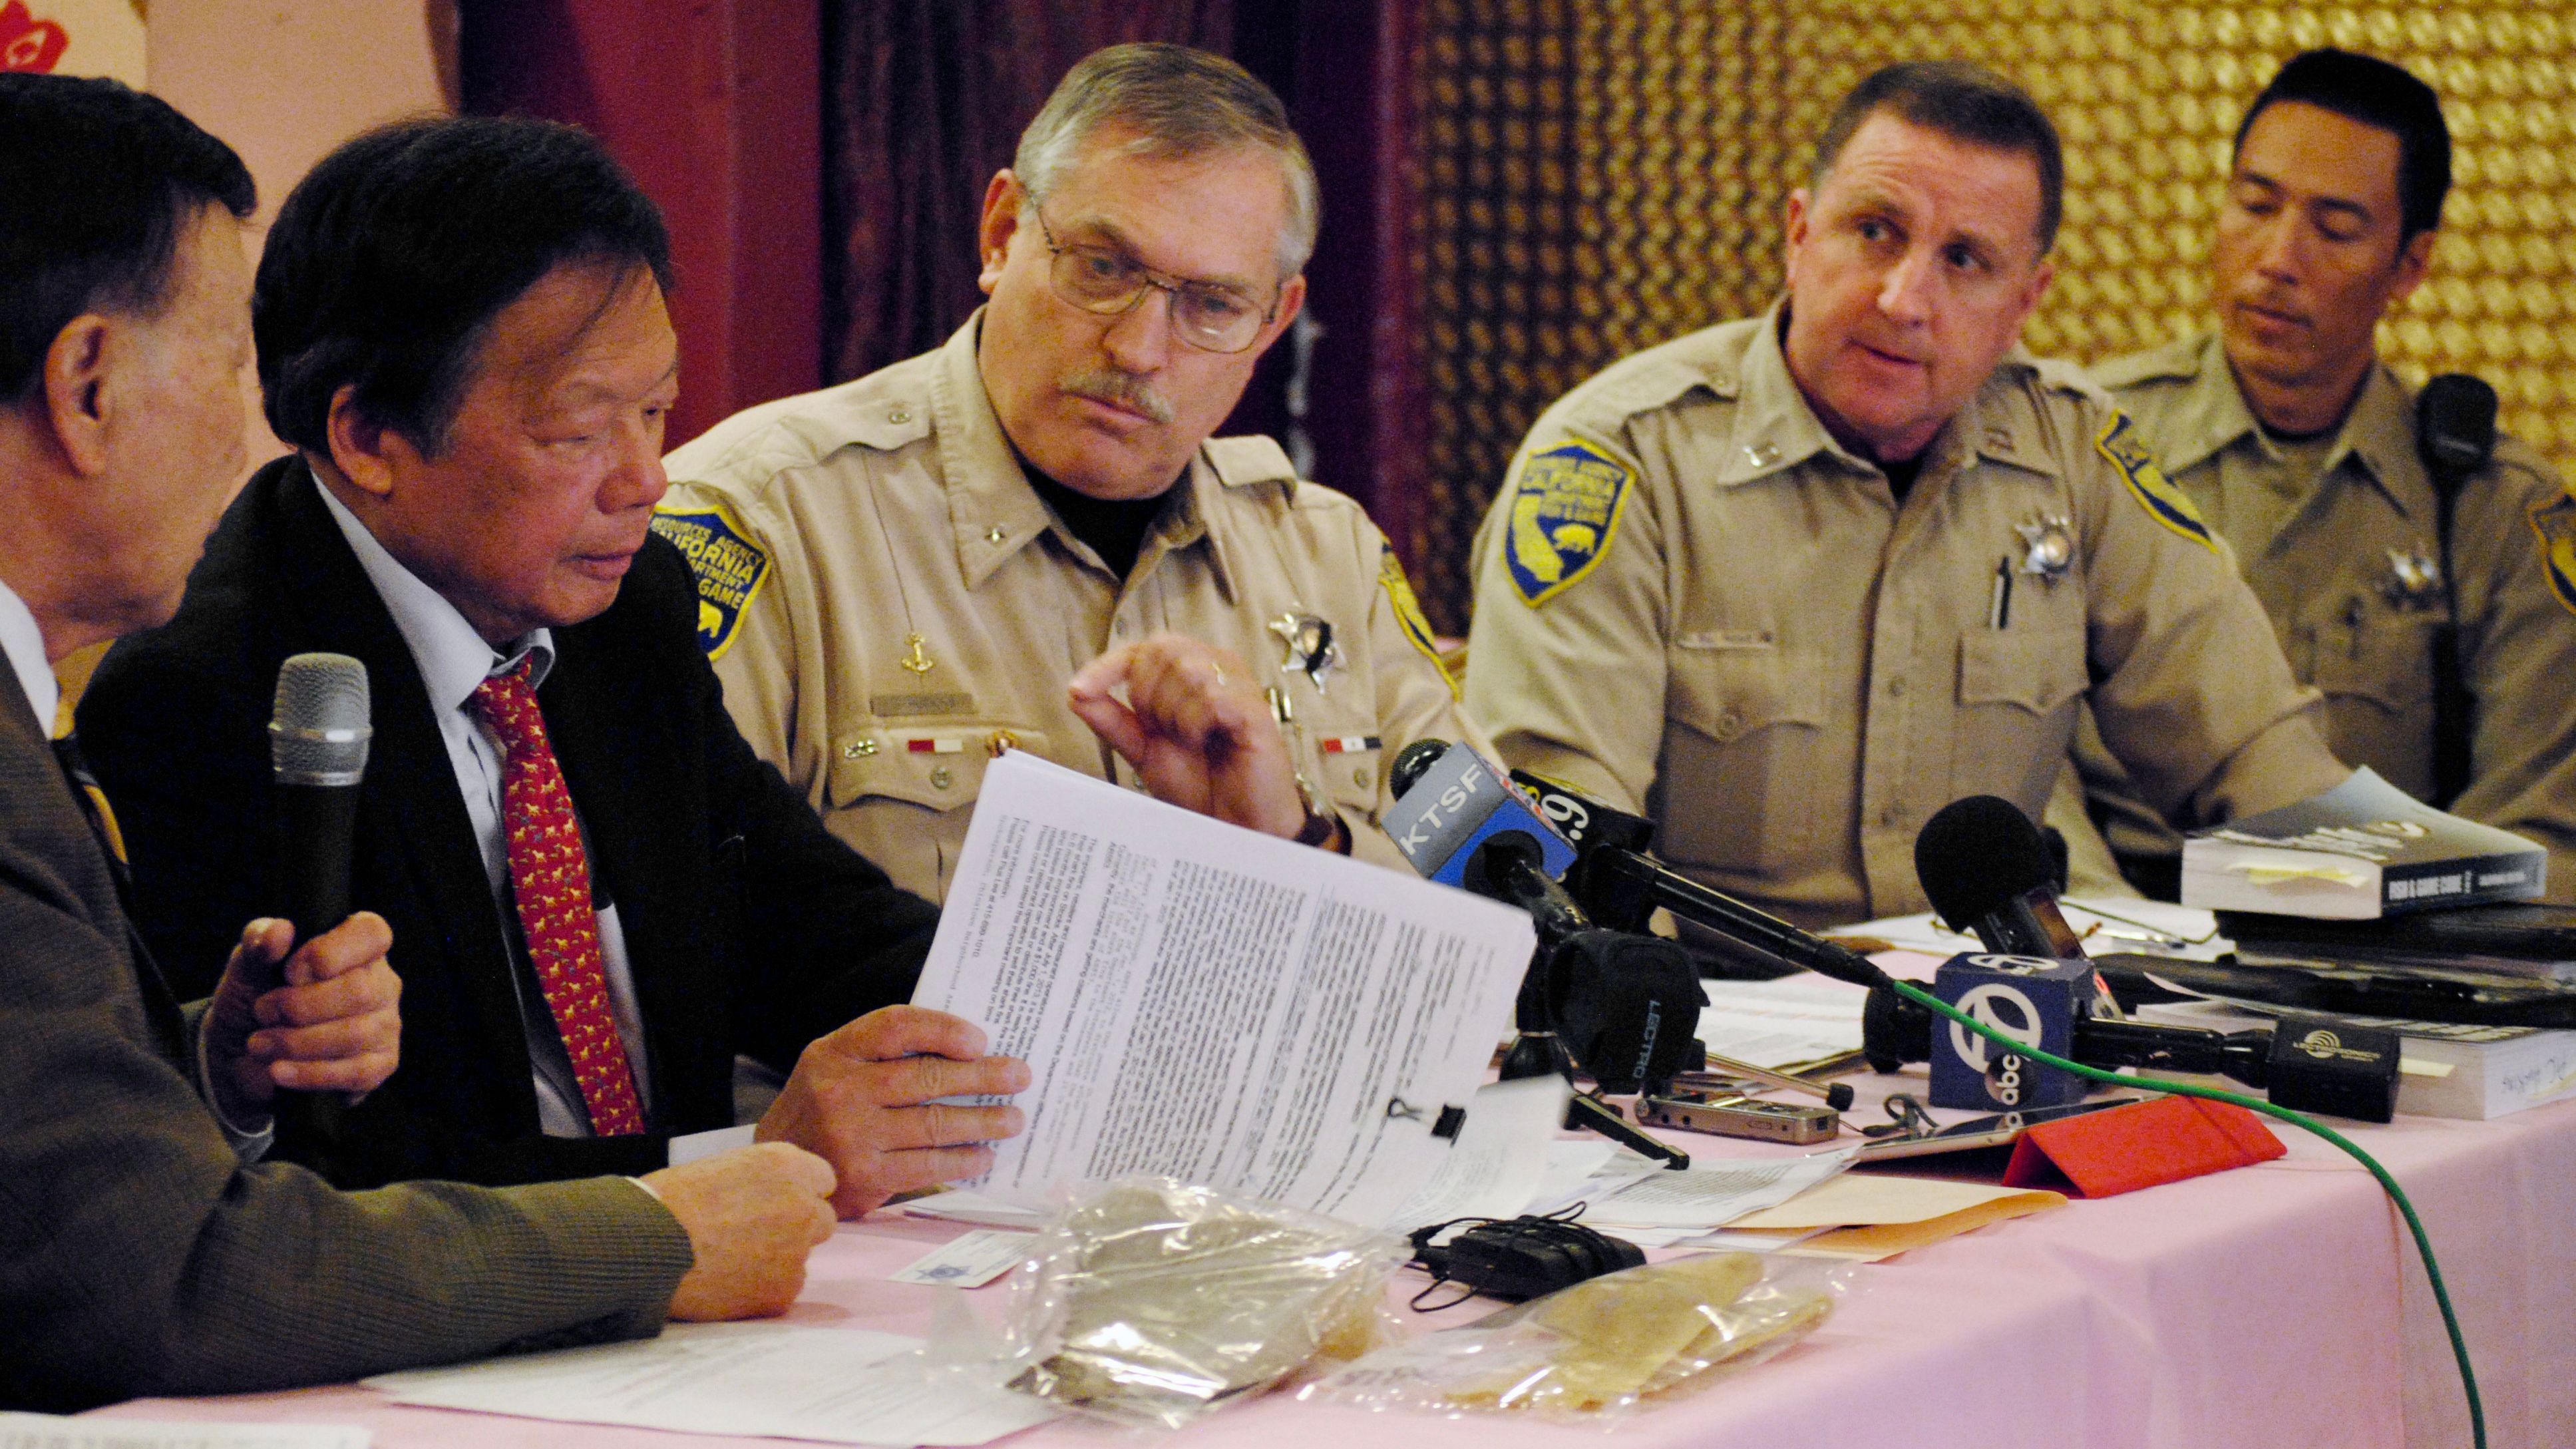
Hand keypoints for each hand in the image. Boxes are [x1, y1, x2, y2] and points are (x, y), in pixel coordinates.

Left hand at [203, 913, 401, 1118]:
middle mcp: (380, 982)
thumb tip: (280, 932)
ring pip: (355, 1034)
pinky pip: (356, 1073)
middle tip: (263, 1011)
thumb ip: (260, 942)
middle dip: (301, 1006)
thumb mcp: (247, 966)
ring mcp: (385, 1025)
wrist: (242, 1054)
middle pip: (361, 990)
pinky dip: (310, 1073)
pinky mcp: (380, 1065)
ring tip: (260, 1044)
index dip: (331, 952)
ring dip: (296, 1042)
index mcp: (356, 946)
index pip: (371, 933)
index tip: (290, 971)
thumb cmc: (254, 999)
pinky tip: (279, 1071)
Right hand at [642, 1142, 837, 1319]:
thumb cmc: (670, 1200)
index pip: (824, 1179)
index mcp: (787, 1165)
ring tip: (729, 1260)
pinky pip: (784, 1289)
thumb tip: (777, 1195)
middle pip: (822, 1220)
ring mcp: (797, 1251)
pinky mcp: (783, 1290)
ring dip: (777, 1260)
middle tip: (755, 1236)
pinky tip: (728, 1283)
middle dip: (797, 1227)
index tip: (780, 1204)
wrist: (644, 1246)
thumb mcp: (726, 1166)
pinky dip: (762, 1289)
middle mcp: (802, 1205)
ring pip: (801, 1257)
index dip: (800, 1193)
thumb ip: (765, 1180)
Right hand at [756, 1005, 1029, 1217]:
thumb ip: (885, 1055)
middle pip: (926, 1078)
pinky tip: (984, 1155)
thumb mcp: (838, 1067)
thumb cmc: (824, 1110)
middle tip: (1020, 1076)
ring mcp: (853, 1136)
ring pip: (934, 1124)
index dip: (944, 1029)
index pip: (896, 1026)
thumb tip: (969, 1052)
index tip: (980, 1039)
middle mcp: (841, 1090)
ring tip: (1014, 1118)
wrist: (779, 1169)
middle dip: (982, 1076)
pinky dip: (963, 1160)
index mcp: (835, 1052)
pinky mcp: (866, 1177)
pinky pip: (928, 1165)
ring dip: (984, 1121)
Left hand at [1066, 634, 1307, 837]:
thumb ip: (1112, 719)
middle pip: (1162, 649)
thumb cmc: (1200, 786)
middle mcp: (1217, 669)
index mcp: (1192, 672)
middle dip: (1147, 694)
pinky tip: (1208, 742)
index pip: (1143, 649)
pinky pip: (1210, 697)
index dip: (1107, 665)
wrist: (1232, 827)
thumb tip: (1075, 692)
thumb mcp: (1143, 750)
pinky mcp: (1255, 708)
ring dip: (1174, 714)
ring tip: (1191, 741)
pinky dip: (1196, 725)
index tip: (1079, 690)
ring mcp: (1239, 685)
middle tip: (1162, 730)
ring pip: (1186, 670)